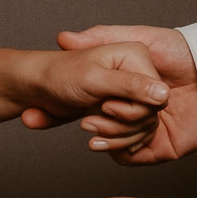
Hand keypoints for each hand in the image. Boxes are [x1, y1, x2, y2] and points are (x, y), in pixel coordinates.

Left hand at [14, 42, 170, 155]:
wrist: (34, 85)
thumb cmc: (59, 75)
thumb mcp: (94, 79)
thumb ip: (130, 86)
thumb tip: (162, 95)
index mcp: (136, 55)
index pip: (156, 97)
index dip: (131, 110)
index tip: (104, 107)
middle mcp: (137, 72)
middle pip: (150, 114)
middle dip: (119, 125)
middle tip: (88, 121)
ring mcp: (129, 92)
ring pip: (141, 127)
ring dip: (114, 135)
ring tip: (85, 125)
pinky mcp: (120, 108)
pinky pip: (131, 133)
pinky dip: (113, 141)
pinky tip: (95, 141)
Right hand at [33, 25, 196, 163]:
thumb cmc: (187, 52)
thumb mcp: (143, 37)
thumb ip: (104, 35)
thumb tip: (65, 38)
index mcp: (131, 88)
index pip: (101, 101)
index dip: (87, 104)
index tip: (81, 103)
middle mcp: (139, 109)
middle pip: (107, 124)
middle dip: (96, 123)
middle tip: (88, 119)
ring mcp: (151, 129)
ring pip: (118, 142)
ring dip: (108, 137)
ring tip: (100, 128)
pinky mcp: (164, 147)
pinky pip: (136, 158)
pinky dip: (124, 153)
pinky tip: (119, 142)